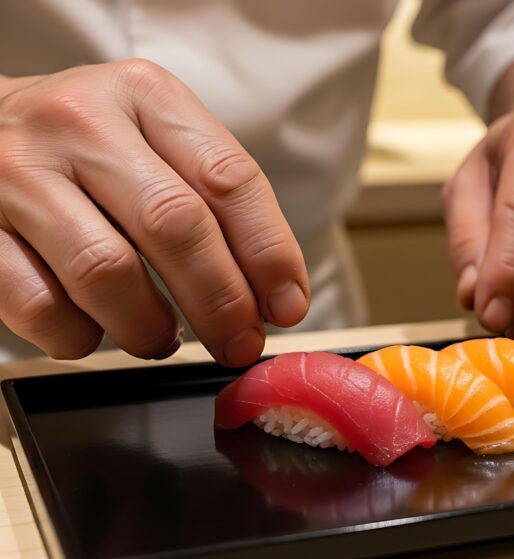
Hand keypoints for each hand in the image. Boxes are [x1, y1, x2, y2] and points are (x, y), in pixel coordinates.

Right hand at [0, 59, 308, 364]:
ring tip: (163, 338)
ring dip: (150, 326)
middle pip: (174, 224)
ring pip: (106, 271)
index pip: (228, 178)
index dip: (269, 252)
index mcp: (143, 94)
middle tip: (240, 343)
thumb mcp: (155, 138)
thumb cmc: (88, 145)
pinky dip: (80, 336)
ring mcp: (16, 171)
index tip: (287, 305)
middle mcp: (78, 121)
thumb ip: (212, 198)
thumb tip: (272, 295)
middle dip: (221, 301)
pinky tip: (95, 329)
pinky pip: (39, 306)